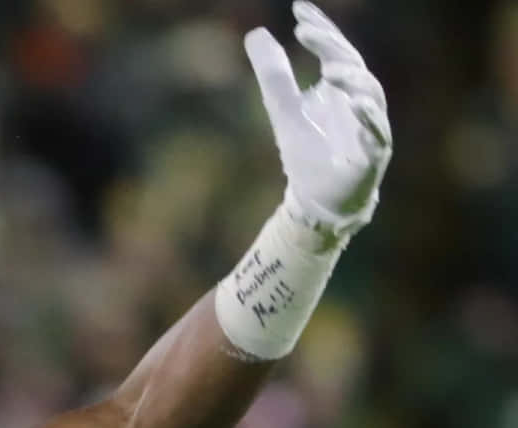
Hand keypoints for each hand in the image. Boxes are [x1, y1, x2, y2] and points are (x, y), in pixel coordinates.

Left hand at [244, 1, 391, 243]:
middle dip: (333, 47)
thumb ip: (274, 75)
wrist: (317, 200)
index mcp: (340, 88)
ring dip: (354, 80)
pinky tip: (357, 105)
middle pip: (352, 66)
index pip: (335, 50)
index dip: (320, 29)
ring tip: (331, 69)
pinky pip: (377, 134)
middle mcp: (360, 102)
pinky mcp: (372, 156)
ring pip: (371, 96)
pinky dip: (369, 118)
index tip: (299, 9)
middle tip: (307, 31)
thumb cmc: (307, 152)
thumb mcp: (283, 110)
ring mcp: (369, 127)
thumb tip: (256, 34)